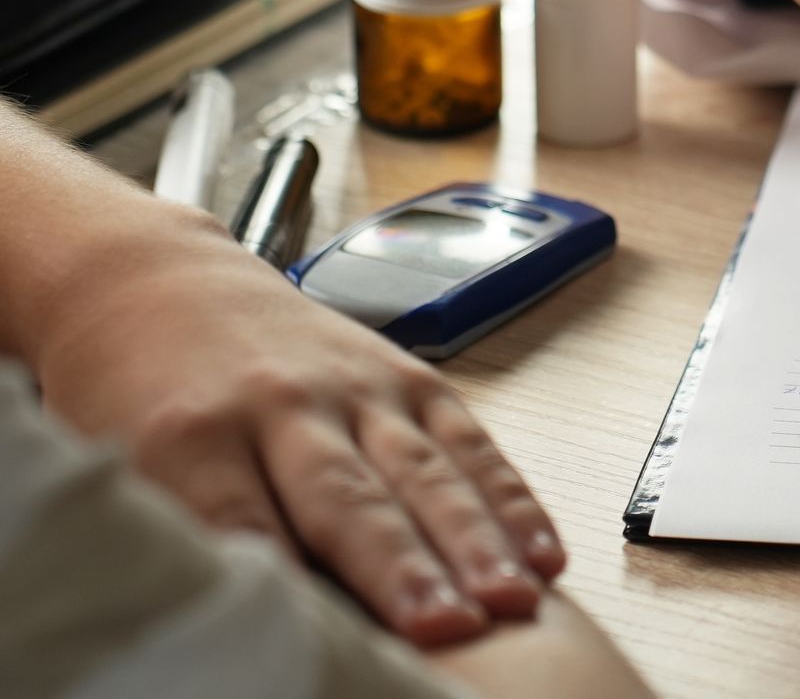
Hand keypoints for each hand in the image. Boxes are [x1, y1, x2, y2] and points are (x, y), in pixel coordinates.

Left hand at [30, 208, 564, 645]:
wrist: (163, 288)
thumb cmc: (137, 400)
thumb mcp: (123, 476)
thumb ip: (188, 544)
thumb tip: (251, 630)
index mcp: (187, 437)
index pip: (241, 526)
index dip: (289, 588)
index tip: (329, 643)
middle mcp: (279, 405)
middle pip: (348, 498)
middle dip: (405, 567)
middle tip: (449, 626)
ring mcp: (354, 387)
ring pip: (423, 472)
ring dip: (474, 541)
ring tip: (511, 600)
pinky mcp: (409, 377)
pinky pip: (470, 444)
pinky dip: (512, 501)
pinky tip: (544, 554)